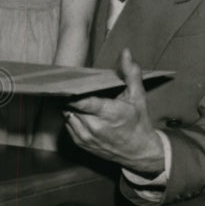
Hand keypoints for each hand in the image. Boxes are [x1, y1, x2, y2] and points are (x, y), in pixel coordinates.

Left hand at [64, 48, 164, 174]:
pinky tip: (79, 111)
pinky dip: (71, 117)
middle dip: (70, 96)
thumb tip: (125, 52)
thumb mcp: (138, 96)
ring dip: (69, 106)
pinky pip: (68, 124)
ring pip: (66, 114)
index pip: (80, 101)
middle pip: (70, 105)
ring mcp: (85, 137)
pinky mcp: (80, 143)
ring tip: (75, 98)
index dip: (70, 92)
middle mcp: (94, 127)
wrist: (139, 152)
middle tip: (72, 86)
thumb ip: (130, 73)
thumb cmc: (138, 122)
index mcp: (108, 113)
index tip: (65, 82)